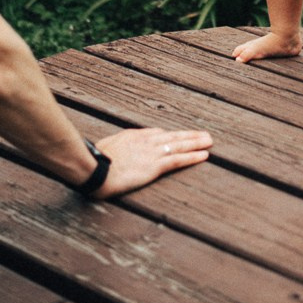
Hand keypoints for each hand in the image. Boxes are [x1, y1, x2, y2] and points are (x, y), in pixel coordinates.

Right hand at [91, 126, 212, 196]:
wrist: (93, 169)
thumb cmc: (93, 162)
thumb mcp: (103, 150)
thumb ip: (113, 149)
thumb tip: (110, 152)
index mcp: (133, 137)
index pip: (156, 134)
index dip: (169, 136)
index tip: (178, 136)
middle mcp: (145, 141)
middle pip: (172, 136)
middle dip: (189, 135)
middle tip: (204, 134)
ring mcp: (152, 152)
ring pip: (179, 145)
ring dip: (196, 143)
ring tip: (209, 141)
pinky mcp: (155, 166)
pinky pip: (178, 160)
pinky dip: (192, 157)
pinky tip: (204, 155)